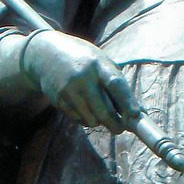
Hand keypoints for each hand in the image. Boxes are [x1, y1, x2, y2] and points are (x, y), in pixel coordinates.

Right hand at [22, 30, 141, 134]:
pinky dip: (86, 119)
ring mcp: (69, 90)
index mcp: (98, 64)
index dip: (127, 102)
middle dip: (116, 124)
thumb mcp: (101, 62)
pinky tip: (84, 107)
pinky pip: (79, 120)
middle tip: (120, 128)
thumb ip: (117, 83)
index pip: (116, 84)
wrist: (46, 55)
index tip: (136, 115)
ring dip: (99, 122)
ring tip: (99, 111)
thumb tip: (137, 112)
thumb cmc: (84, 60)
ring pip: (92, 120)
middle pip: (104, 111)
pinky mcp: (59, 101)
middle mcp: (83, 77)